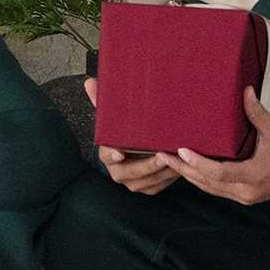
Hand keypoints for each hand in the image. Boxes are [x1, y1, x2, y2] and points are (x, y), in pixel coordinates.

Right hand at [85, 75, 178, 195]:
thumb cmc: (125, 133)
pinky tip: (179, 168)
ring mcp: (132, 182)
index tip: (120, 152)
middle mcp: (118, 171)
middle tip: (162, 155)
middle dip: (147, 166)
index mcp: (108, 154)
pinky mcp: (147, 187)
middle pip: (131, 173)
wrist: (136, 152)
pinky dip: (168, 180)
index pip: (107, 156)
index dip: (112, 155)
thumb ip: (103, 102)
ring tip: (177, 159)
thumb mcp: (115, 118)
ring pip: (147, 182)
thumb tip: (89, 82)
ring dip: (162, 173)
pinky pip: (158, 186)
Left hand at [163, 88, 269, 204]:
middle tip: (161, 154)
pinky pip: (216, 190)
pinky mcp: (244, 197)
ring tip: (167, 161)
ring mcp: (244, 197)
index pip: (218, 172)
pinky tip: (187, 169)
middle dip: (183, 169)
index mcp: (253, 176)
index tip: (181, 151)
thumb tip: (245, 89)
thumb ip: (257, 113)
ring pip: (209, 188)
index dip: (197, 163)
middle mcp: (245, 191)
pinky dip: (201, 180)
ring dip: (188, 175)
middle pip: (206, 183)